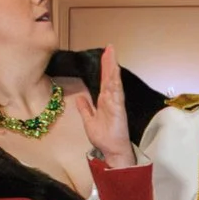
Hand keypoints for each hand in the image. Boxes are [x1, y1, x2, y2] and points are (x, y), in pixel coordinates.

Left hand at [74, 46, 135, 167]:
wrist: (112, 152)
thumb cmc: (104, 139)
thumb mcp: (89, 121)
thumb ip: (85, 109)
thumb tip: (80, 98)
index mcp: (104, 102)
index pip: (104, 81)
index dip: (104, 68)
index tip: (104, 55)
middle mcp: (111, 100)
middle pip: (109, 78)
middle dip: (109, 62)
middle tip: (109, 47)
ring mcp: (115, 103)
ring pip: (114, 81)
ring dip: (113, 67)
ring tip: (112, 53)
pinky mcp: (118, 108)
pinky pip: (116, 92)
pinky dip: (115, 81)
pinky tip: (114, 71)